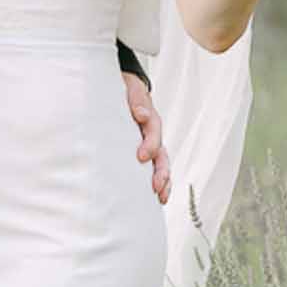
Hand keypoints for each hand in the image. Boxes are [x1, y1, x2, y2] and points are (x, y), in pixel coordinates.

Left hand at [124, 73, 170, 205]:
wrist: (125, 90)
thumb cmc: (124, 90)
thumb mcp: (129, 88)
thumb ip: (136, 99)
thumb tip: (141, 114)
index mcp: (148, 116)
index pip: (153, 129)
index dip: (150, 143)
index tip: (142, 156)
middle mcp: (152, 132)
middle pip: (161, 152)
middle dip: (160, 170)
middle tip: (155, 185)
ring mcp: (150, 144)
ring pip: (161, 163)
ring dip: (163, 180)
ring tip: (161, 196)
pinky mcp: (145, 153)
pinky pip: (154, 168)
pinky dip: (159, 183)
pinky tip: (157, 198)